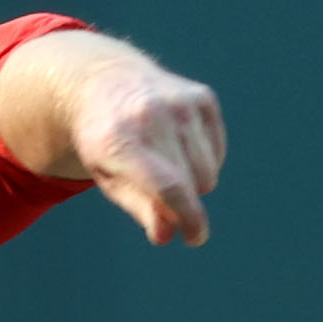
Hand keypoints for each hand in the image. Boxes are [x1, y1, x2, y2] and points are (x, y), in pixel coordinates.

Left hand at [0, 28, 226, 246]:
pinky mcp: (202, 97)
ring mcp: (181, 102)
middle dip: (186, 203)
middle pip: (193, 182)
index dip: (188, 218)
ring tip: (166, 168)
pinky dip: (204, 161)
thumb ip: (139, 207)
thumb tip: (167, 233)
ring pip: (209, 170)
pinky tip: (179, 149)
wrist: (105, 84)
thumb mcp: (108, 177)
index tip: (195, 237)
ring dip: (194, 182)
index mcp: (121, 140)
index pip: (169, 187)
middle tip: (166, 203)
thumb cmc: (105, 142)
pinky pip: (217, 151)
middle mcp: (153, 116)